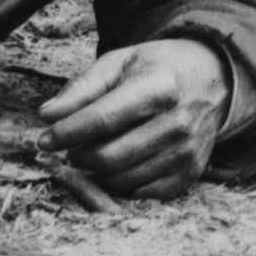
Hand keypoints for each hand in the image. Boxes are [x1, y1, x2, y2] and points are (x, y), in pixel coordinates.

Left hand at [39, 37, 238, 197]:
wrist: (212, 80)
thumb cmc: (156, 68)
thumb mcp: (118, 62)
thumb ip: (81, 88)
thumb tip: (47, 115)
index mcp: (158, 88)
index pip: (102, 119)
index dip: (67, 133)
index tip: (43, 139)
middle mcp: (177, 124)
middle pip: (110, 156)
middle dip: (78, 155)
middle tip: (68, 147)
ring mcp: (187, 153)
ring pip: (124, 179)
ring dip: (96, 172)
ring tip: (90, 153)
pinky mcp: (191, 173)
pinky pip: (145, 193)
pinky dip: (122, 184)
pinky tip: (115, 166)